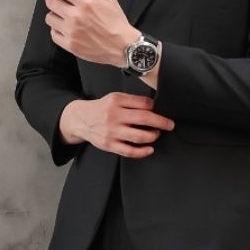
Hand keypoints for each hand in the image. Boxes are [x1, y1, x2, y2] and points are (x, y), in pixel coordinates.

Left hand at [43, 0, 136, 66]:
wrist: (122, 46)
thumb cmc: (117, 23)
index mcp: (86, 2)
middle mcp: (76, 16)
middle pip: (51, 2)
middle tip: (58, 1)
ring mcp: (71, 31)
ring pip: (50, 18)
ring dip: (55, 15)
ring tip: (64, 17)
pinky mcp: (70, 45)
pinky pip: (53, 34)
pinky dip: (56, 30)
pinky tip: (65, 29)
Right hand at [59, 93, 174, 158]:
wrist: (80, 119)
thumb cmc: (101, 108)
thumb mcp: (115, 97)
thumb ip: (131, 101)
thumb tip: (152, 106)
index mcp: (116, 101)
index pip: (143, 103)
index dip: (154, 107)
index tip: (159, 111)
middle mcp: (114, 116)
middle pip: (144, 119)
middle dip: (161, 122)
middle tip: (169, 125)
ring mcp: (112, 132)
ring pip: (139, 136)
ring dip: (152, 136)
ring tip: (155, 134)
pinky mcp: (109, 145)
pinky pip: (129, 151)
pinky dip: (143, 152)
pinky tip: (149, 149)